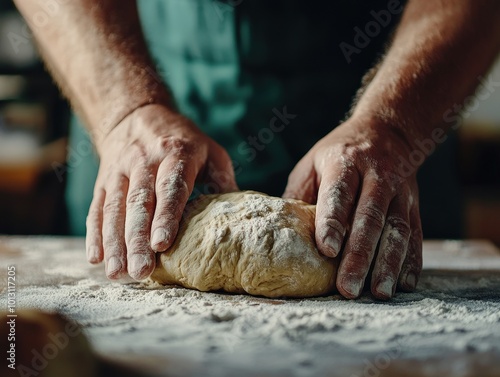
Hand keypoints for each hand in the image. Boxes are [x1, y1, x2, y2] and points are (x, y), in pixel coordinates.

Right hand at [85, 104, 237, 279]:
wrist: (137, 116)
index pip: (170, 188)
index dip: (166, 217)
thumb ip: (223, 181)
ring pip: (114, 209)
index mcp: (175, 153)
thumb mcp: (210, 151)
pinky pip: (96, 208)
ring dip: (114, 243)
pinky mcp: (103, 181)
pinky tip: (96, 258)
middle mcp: (143, 161)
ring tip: (117, 273)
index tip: (162, 245)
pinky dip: (95, 234)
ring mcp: (119, 171)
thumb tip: (238, 219)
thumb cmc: (183, 141)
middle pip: (138, 203)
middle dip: (137, 240)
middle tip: (140, 272)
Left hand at [283, 117, 422, 298]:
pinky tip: (405, 284)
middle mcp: (377, 175)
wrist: (389, 130)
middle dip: (359, 254)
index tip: (327, 250)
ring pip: (397, 229)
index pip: (338, 194)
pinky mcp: (414, 204)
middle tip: (347, 287)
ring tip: (378, 292)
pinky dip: (412, 261)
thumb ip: (300, 197)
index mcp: (345, 162)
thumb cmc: (339, 153)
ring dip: (389, 263)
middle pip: (370, 217)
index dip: (333, 222)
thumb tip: (281, 236)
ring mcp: (400, 191)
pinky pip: (416, 234)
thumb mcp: (313, 163)